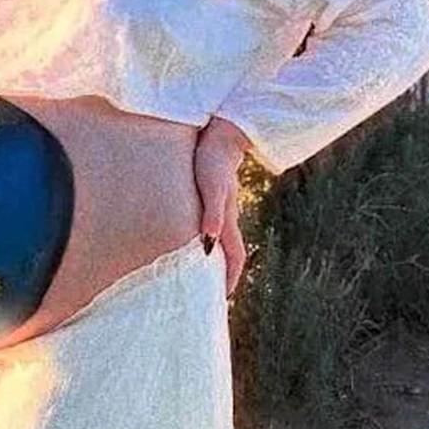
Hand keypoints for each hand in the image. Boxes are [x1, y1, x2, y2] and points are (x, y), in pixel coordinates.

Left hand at [193, 116, 248, 299]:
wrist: (221, 130)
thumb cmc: (213, 158)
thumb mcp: (211, 186)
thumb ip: (212, 213)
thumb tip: (209, 243)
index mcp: (227, 218)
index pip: (234, 256)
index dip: (229, 278)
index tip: (222, 298)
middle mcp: (226, 215)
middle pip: (229, 251)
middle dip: (223, 274)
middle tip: (212, 293)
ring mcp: (220, 204)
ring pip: (220, 238)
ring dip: (215, 258)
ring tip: (202, 272)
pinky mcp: (212, 194)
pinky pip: (211, 223)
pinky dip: (207, 237)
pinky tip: (195, 236)